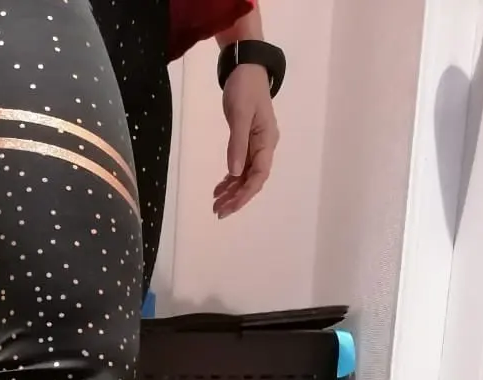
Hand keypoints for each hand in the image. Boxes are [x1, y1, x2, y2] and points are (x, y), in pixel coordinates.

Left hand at [213, 64, 279, 216]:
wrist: (245, 64)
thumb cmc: (244, 87)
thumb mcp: (239, 114)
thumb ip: (237, 144)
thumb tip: (235, 173)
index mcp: (266, 141)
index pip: (258, 176)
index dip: (244, 194)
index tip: (229, 206)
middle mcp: (264, 146)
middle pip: (252, 179)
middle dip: (236, 197)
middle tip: (218, 211)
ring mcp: (256, 143)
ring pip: (245, 174)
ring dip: (232, 191)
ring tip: (215, 204)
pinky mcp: (247, 139)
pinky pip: (241, 165)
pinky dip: (230, 178)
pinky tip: (219, 188)